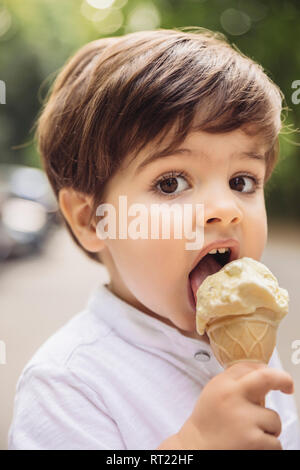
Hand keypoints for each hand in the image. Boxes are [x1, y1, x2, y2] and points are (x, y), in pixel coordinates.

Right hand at [175, 362, 293, 449]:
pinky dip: (267, 447)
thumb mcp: (214, 395)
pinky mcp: (253, 439)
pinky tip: (250, 446)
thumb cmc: (207, 423)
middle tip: (288, 387)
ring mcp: (243, 417)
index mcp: (221, 384)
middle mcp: (231, 395)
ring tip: (248, 434)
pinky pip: (275, 442)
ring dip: (268, 429)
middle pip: (266, 377)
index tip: (274, 377)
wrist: (194, 450)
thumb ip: (235, 385)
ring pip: (274, 419)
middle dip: (283, 380)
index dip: (263, 370)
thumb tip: (265, 382)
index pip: (248, 367)